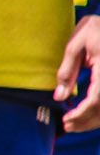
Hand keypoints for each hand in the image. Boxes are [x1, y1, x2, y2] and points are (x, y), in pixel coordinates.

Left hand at [58, 14, 99, 131]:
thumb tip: (59, 97)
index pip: (97, 96)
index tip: (67, 119)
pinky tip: (85, 116)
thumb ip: (67, 71)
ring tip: (73, 125)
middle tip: (67, 126)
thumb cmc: (94, 28)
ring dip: (93, 120)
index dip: (83, 112)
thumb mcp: (75, 45)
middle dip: (87, 121)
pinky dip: (98, 112)